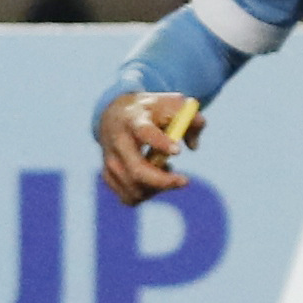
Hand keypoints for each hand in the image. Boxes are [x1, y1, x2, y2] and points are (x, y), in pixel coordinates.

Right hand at [95, 92, 194, 207]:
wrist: (118, 112)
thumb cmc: (154, 110)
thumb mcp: (176, 105)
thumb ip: (194, 120)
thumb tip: (193, 146)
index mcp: (134, 120)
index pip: (145, 132)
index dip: (160, 143)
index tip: (177, 151)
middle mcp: (117, 141)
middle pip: (136, 169)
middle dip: (162, 180)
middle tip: (184, 180)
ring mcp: (110, 159)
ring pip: (132, 187)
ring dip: (157, 187)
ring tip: (166, 169)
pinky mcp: (108, 174)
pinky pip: (128, 196)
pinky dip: (146, 194)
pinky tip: (153, 179)